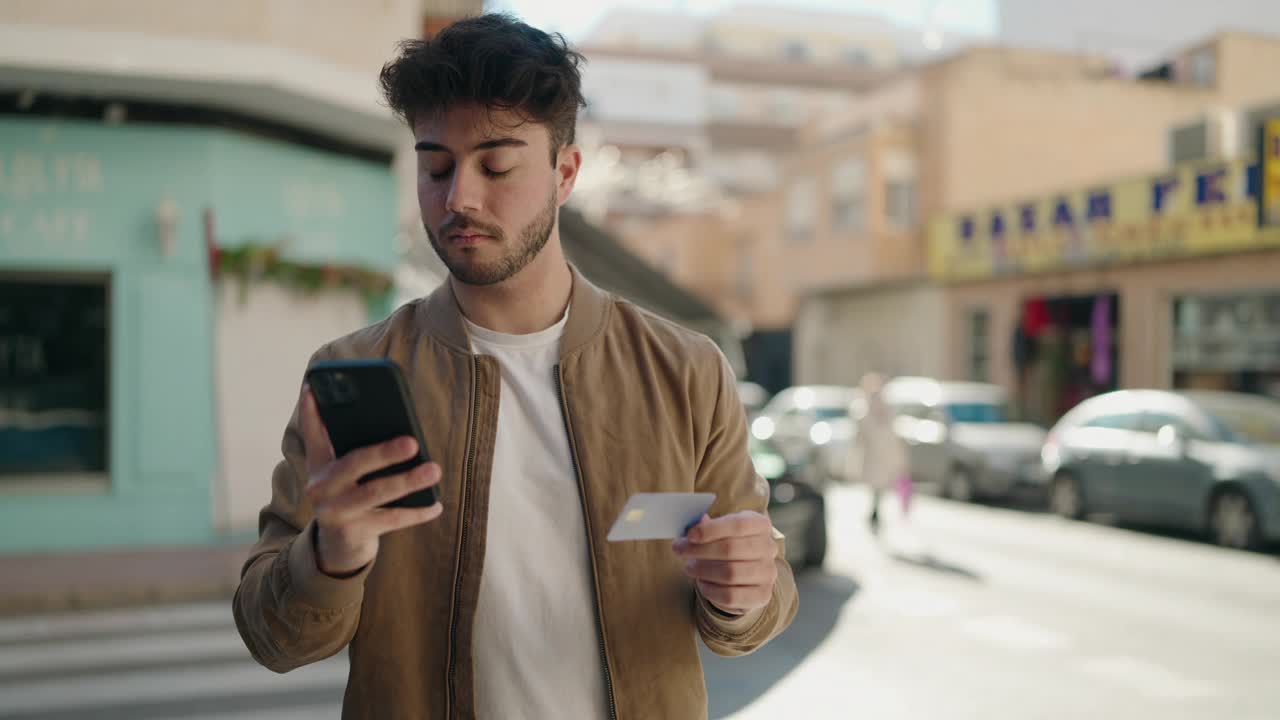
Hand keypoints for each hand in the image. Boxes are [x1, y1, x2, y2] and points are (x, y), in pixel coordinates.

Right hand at [299, 385, 443, 576]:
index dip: (310, 410)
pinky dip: (416, 512)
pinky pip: (391, 520)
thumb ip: (352, 446)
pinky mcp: (353, 534)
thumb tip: (389, 421)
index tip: (314, 386)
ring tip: (435, 470)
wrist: (338, 547)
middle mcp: (320, 488)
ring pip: (375, 493)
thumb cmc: (348, 498)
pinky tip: (436, 505)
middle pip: (353, 464)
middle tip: (413, 442)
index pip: (313, 433)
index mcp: (319, 465)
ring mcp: (335, 513)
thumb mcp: (340, 473)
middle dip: (384, 452)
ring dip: (408, 481)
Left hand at [672, 511, 777, 614]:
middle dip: (700, 550)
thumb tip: (693, 529)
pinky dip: (710, 590)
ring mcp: (768, 573)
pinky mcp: (762, 595)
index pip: (738, 524)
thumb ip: (707, 528)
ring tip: (690, 567)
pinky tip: (702, 583)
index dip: (711, 530)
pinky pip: (731, 596)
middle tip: (679, 550)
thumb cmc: (728, 544)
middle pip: (731, 549)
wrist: (745, 574)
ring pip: (730, 573)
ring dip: (703, 571)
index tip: (689, 535)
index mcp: (760, 524)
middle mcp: (769, 548)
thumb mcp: (720, 530)